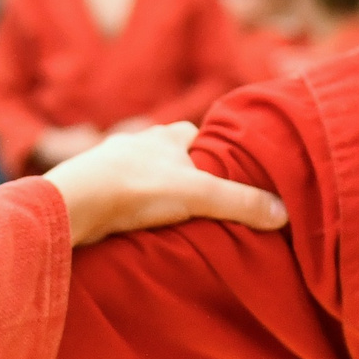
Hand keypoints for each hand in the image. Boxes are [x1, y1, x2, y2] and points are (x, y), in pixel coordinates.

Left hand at [46, 124, 288, 246]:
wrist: (74, 203)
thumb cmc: (136, 189)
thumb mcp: (199, 195)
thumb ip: (241, 202)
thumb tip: (284, 214)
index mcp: (163, 137)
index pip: (192, 133)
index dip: (207, 148)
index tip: (220, 167)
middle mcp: (134, 145)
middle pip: (164, 154)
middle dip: (177, 170)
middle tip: (194, 197)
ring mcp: (107, 166)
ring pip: (136, 174)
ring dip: (148, 190)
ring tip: (164, 215)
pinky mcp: (88, 189)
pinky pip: (113, 194)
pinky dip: (123, 206)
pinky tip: (130, 224)